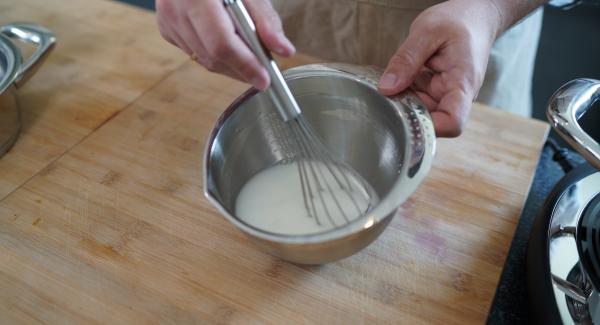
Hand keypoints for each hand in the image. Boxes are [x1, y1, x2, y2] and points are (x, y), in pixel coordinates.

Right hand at [156, 0, 294, 89]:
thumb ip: (265, 19)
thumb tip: (283, 50)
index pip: (221, 43)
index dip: (245, 64)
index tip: (265, 79)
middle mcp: (175, 8)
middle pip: (212, 56)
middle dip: (240, 71)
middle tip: (263, 75)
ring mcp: (167, 20)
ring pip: (203, 60)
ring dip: (230, 67)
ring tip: (250, 62)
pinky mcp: (166, 28)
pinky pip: (195, 52)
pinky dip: (215, 56)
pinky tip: (229, 48)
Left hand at [377, 0, 500, 136]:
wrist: (472, 16)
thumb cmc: (458, 21)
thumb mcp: (428, 32)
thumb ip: (406, 60)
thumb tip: (386, 88)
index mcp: (462, 83)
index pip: (453, 122)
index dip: (430, 127)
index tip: (405, 117)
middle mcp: (455, 95)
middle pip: (430, 120)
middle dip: (406, 112)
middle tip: (384, 95)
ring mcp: (443, 94)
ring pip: (418, 110)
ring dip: (401, 100)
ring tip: (388, 82)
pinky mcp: (433, 90)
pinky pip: (415, 98)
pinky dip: (402, 91)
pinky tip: (394, 79)